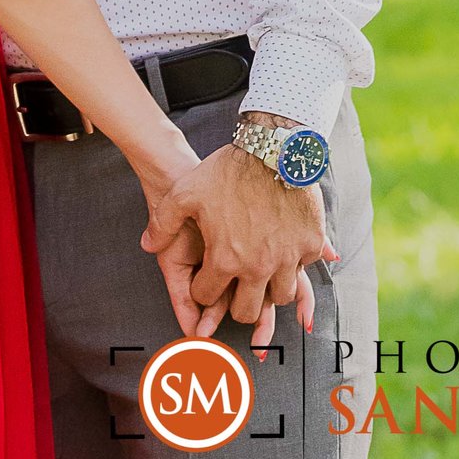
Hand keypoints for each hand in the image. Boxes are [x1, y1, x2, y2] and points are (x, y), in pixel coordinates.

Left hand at [151, 143, 331, 353]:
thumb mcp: (186, 192)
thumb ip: (164, 223)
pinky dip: (296, 264)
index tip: (205, 280)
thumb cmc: (228, 170)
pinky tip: (285, 251)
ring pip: (280, 297)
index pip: (207, 297)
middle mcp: (257, 268)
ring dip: (269, 290)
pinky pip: (304, 269)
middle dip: (237, 306)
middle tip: (236, 290)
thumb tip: (148, 245)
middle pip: (247, 312)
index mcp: (224, 259)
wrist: (273, 147)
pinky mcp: (310, 246)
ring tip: (261, 275)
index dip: (202, 289)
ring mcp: (287, 259)